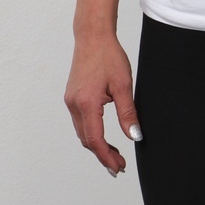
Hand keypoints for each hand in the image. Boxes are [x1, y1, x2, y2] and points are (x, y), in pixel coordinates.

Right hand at [64, 31, 141, 175]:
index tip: (118, 167)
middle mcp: (74, 104)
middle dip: (102, 155)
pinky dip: (91, 134)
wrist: (92, 37)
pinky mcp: (72, 97)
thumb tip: (134, 136)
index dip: (107, 157)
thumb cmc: (109, 57)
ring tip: (114, 154)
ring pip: (82, 132)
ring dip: (96, 145)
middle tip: (120, 165)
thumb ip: (128, 113)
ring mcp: (70, 101)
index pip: (95, 140)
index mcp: (86, 103)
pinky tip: (103, 137)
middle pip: (86, 140)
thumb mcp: (124, 85)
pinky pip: (80, 122)